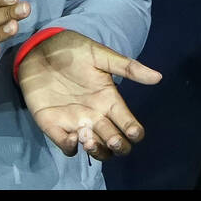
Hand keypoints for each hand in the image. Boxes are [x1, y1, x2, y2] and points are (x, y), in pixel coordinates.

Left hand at [18, 30, 161, 160]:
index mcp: (110, 100)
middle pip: (116, 143)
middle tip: (113, 139)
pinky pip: (67, 147)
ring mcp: (76, 122)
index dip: (134, 132)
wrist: (42, 49)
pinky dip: (70, 147)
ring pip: (95, 149)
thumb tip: (158, 77)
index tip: (132, 130)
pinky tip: (71, 137)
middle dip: (118, 146)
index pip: (129, 124)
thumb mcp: (101, 55)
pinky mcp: (55, 126)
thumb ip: (127, 67)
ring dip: (97, 150)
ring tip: (90, 139)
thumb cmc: (74, 51)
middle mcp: (96, 115)